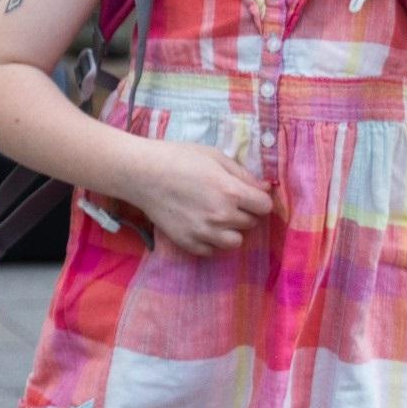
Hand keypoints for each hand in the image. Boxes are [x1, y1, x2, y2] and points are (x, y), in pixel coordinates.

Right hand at [129, 139, 272, 256]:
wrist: (141, 173)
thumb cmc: (178, 158)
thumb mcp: (215, 156)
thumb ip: (243, 174)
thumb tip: (265, 188)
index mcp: (231, 192)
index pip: (264, 206)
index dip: (258, 199)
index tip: (247, 194)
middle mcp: (221, 216)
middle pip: (251, 223)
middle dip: (243, 212)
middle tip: (225, 200)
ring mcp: (205, 233)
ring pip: (236, 242)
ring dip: (230, 230)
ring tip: (215, 217)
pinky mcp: (189, 243)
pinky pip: (213, 251)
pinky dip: (211, 240)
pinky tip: (200, 225)